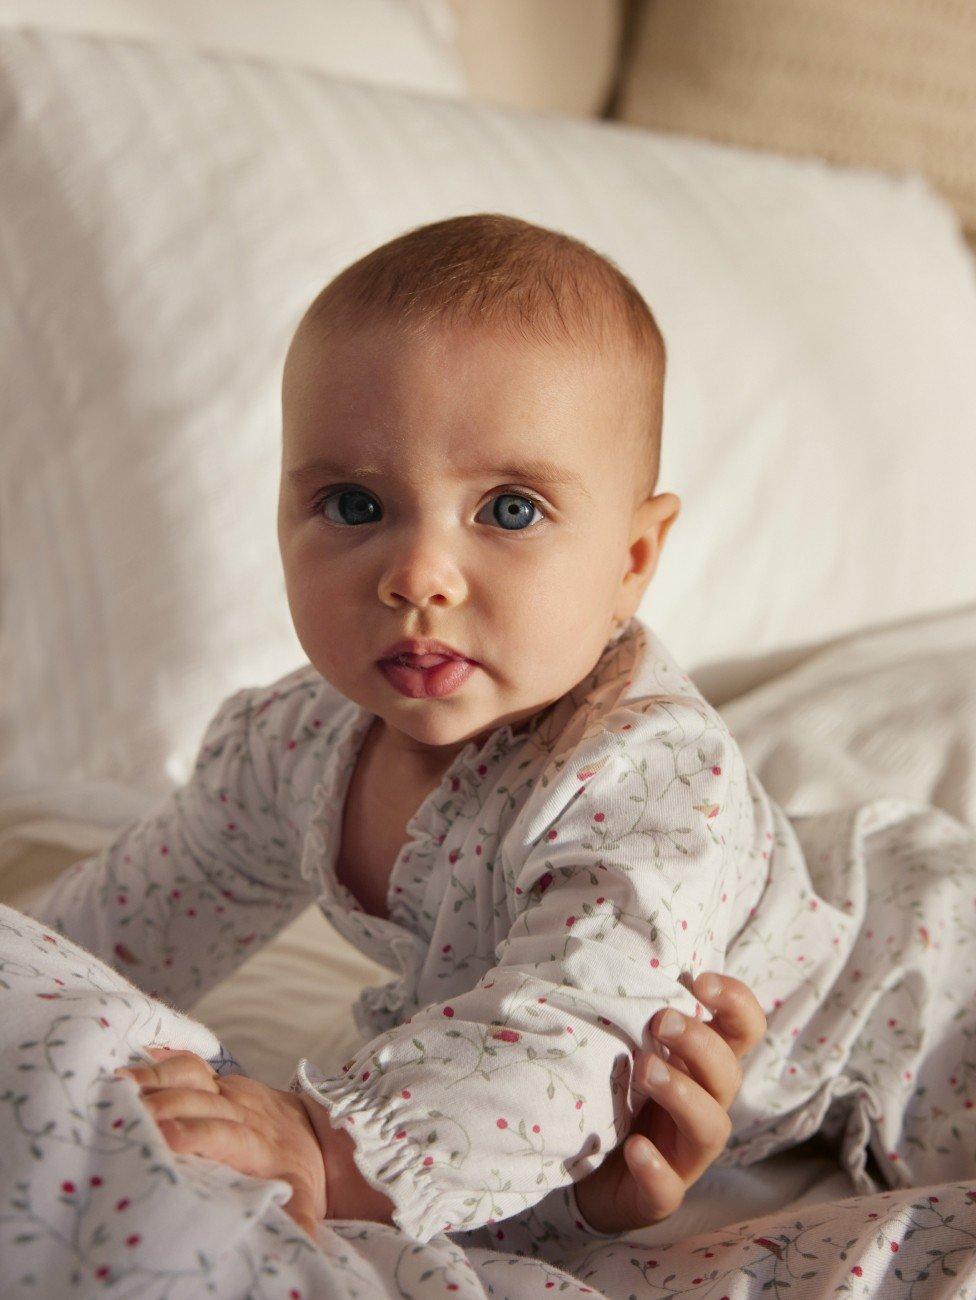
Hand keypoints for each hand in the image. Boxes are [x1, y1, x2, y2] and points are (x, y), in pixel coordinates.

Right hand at [116, 1047, 327, 1238]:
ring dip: (154, 1077)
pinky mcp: (217, 1079)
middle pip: (199, 1101)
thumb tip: (301, 1240)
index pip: (225, 1133)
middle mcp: (241, 1109)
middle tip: (125, 1113)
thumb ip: (298, 1220)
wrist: (316, 1130)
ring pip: (191, 1074)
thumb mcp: (305, 1199)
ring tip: (116, 1084)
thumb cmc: (299, 1172)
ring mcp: (228, 1089)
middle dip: (163, 1105)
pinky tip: (131, 1061)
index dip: (196, 1133)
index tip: (167, 1138)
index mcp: (257, 1143)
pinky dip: (158, 1062)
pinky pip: (188, 1064)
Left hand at [573, 972, 766, 1233]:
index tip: (699, 979)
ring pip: (711, 1128)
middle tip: (659, 1020)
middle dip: (699, 1042)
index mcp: (701, 1066)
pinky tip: (636, 1149)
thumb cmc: (615, 1093)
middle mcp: (703, 1106)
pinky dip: (656, 1170)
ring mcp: (684, 1155)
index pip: (744, 1030)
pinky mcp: (657, 1196)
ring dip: (683, 1094)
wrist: (586, 1172)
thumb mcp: (628, 1045)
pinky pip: (668, 1190)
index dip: (736, 1003)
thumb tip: (617, 950)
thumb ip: (636, 1009)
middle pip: (728, 1073)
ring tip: (644, 1068)